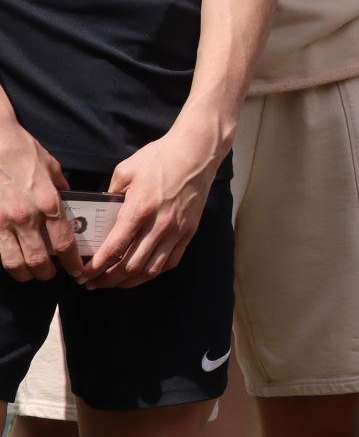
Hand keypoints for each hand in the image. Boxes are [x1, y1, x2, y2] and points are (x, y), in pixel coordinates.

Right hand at [0, 123, 79, 281]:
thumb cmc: (22, 151)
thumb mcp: (52, 167)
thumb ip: (62, 189)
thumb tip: (71, 201)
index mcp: (49, 203)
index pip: (65, 243)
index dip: (73, 262)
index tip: (77, 270)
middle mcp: (27, 216)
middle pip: (40, 260)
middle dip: (48, 273)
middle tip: (53, 274)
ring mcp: (4, 221)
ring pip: (15, 262)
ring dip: (26, 273)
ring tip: (32, 273)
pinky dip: (6, 261)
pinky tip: (13, 260)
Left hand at [80, 131, 219, 287]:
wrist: (197, 153)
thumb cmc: (160, 158)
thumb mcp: (125, 171)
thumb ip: (110, 194)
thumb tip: (101, 213)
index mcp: (140, 209)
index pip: (115, 248)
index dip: (96, 267)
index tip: (83, 274)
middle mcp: (159, 225)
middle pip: (130, 266)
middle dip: (107, 279)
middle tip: (92, 283)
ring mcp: (177, 231)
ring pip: (151, 269)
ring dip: (128, 281)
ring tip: (113, 283)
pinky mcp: (189, 232)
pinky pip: (170, 262)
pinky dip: (153, 273)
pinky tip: (141, 273)